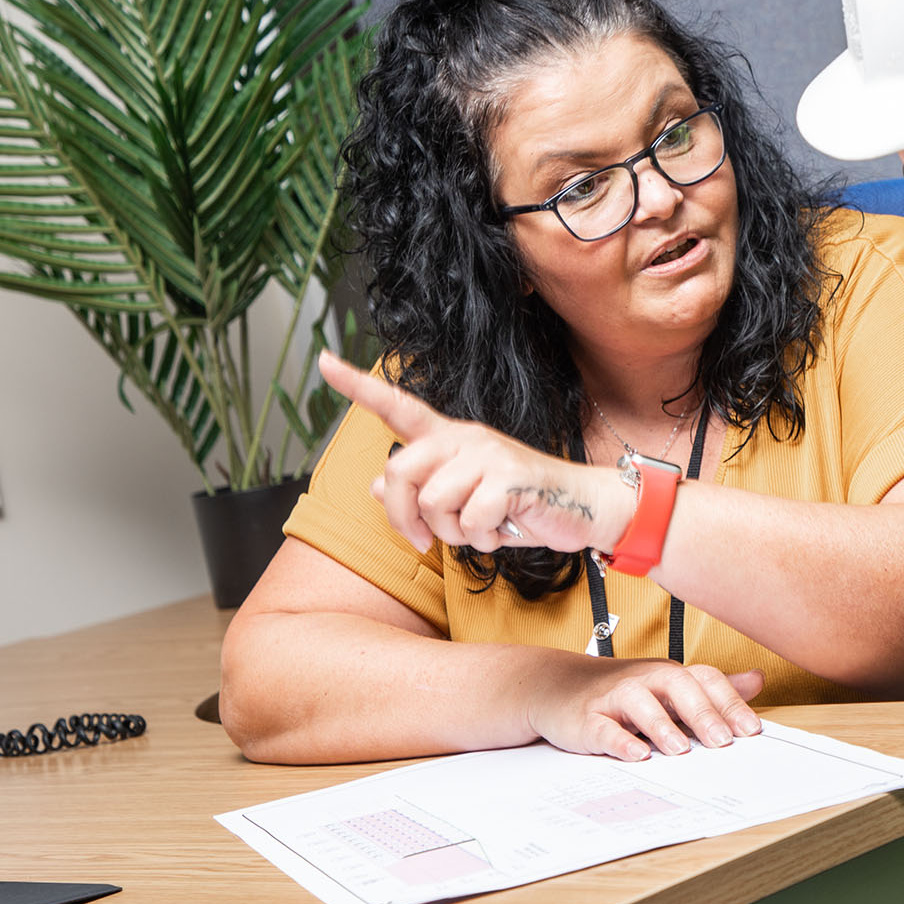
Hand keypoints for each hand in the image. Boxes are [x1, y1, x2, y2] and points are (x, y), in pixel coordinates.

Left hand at [318, 351, 629, 554]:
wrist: (580, 509)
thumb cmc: (519, 505)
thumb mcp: (464, 500)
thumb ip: (420, 492)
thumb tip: (373, 487)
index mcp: (450, 439)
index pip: (398, 407)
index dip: (357, 386)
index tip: (323, 362)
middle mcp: (465, 438)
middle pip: (398, 471)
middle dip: (403, 517)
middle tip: (423, 541)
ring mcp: (488, 455)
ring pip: (433, 503)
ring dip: (452, 534)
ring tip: (481, 529)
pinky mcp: (509, 477)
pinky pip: (469, 520)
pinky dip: (483, 539)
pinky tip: (504, 529)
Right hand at [536, 656, 766, 761]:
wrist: (559, 688)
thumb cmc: (623, 692)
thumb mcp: (669, 687)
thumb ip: (712, 689)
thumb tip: (757, 680)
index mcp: (670, 674)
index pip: (706, 680)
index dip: (730, 703)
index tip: (752, 731)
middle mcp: (646, 679)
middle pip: (678, 686)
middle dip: (703, 713)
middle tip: (724, 741)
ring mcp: (615, 696)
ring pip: (640, 702)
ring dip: (662, 725)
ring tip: (681, 750)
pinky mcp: (587, 718)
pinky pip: (604, 727)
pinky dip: (619, 740)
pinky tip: (636, 755)